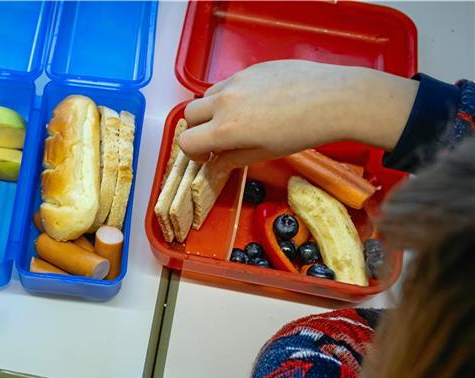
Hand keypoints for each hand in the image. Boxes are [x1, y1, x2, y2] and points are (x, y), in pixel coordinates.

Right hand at [178, 60, 418, 167]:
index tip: (206, 157)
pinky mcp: (251, 69)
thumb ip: (233, 159)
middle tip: (214, 140)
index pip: (187, 142)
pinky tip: (255, 104)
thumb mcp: (265, 153)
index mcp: (226, 129)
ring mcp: (237, 81)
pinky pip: (228, 83)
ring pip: (206, 96)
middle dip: (196, 130)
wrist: (334, 98)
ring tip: (234, 121)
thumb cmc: (303, 131)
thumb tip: (216, 165)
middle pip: (189, 115)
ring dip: (211, 111)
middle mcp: (225, 102)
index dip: (193, 154)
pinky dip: (229, 96)